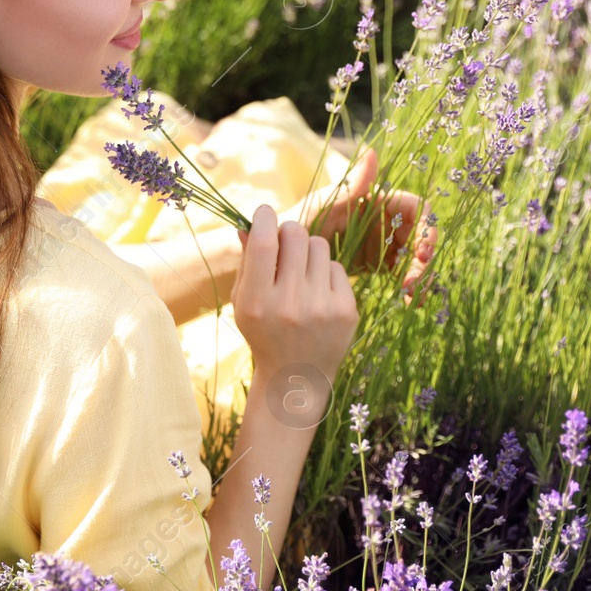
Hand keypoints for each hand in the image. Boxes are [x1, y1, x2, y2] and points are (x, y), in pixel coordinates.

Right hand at [232, 204, 359, 383]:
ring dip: (307, 251)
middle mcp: (290, 304)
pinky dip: (325, 273)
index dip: (264, 219)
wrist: (296, 378)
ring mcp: (322, 308)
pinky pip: (337, 267)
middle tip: (284, 242)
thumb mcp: (244, 303)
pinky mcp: (346, 311)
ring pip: (318, 245)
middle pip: (295, 235)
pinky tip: (318, 294)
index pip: (263, 244)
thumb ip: (247, 263)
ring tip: (301, 272)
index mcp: (257, 302)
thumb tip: (249, 224)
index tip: (264, 213)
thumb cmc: (263, 333)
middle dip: (287, 231)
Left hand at [278, 147, 437, 303]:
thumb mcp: (325, 206)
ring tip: (411, 296)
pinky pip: (402, 273)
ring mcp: (383, 242)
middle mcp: (385, 219)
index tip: (423, 253)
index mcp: (378, 200)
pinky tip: (406, 301)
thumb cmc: (299, 221)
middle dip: (424, 259)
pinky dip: (408, 286)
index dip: (426, 228)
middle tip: (416, 283)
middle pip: (420, 235)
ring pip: (414, 257)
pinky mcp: (378, 264)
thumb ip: (351, 186)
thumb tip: (373, 152)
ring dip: (419, 275)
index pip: (416, 209)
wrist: (279, 255)